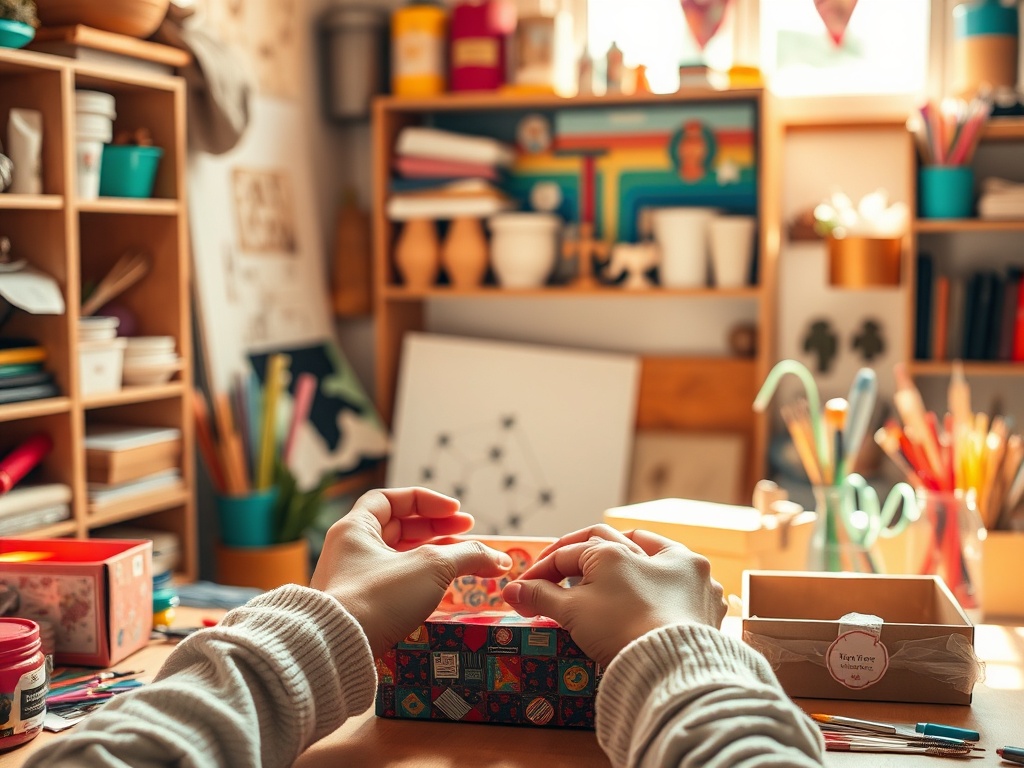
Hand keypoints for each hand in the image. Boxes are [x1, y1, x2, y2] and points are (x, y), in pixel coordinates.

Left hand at [310, 487, 511, 657]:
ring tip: (464, 562)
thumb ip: (468, 556)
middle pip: (398, 528)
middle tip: (469, 534)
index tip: (457, 512)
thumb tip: (501, 559)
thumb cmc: (379, 597)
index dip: (428, 502)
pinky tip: (443, 590)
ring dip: (433, 556)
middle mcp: (350, 550)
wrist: (340, 649)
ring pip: (398, 558)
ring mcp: (353, 581)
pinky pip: (395, 583)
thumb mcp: (431, 567)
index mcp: (356, 528)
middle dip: (436, 530)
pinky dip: (420, 580)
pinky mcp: (361, 608)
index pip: (392, 500)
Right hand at [501, 525, 726, 665]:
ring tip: (604, 578)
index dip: (543, 571)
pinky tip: (652, 595)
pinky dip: (661, 586)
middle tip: (557, 573)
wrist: (672, 671)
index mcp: (621, 549)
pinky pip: (680, 583)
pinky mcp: (708, 600)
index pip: (571, 553)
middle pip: (608, 542)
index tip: (524, 590)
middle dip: (580, 555)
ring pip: (651, 556)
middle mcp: (660, 552)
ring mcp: (691, 575)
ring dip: (626, 561)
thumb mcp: (573, 611)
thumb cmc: (621, 633)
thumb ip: (541, 595)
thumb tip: (512, 591)